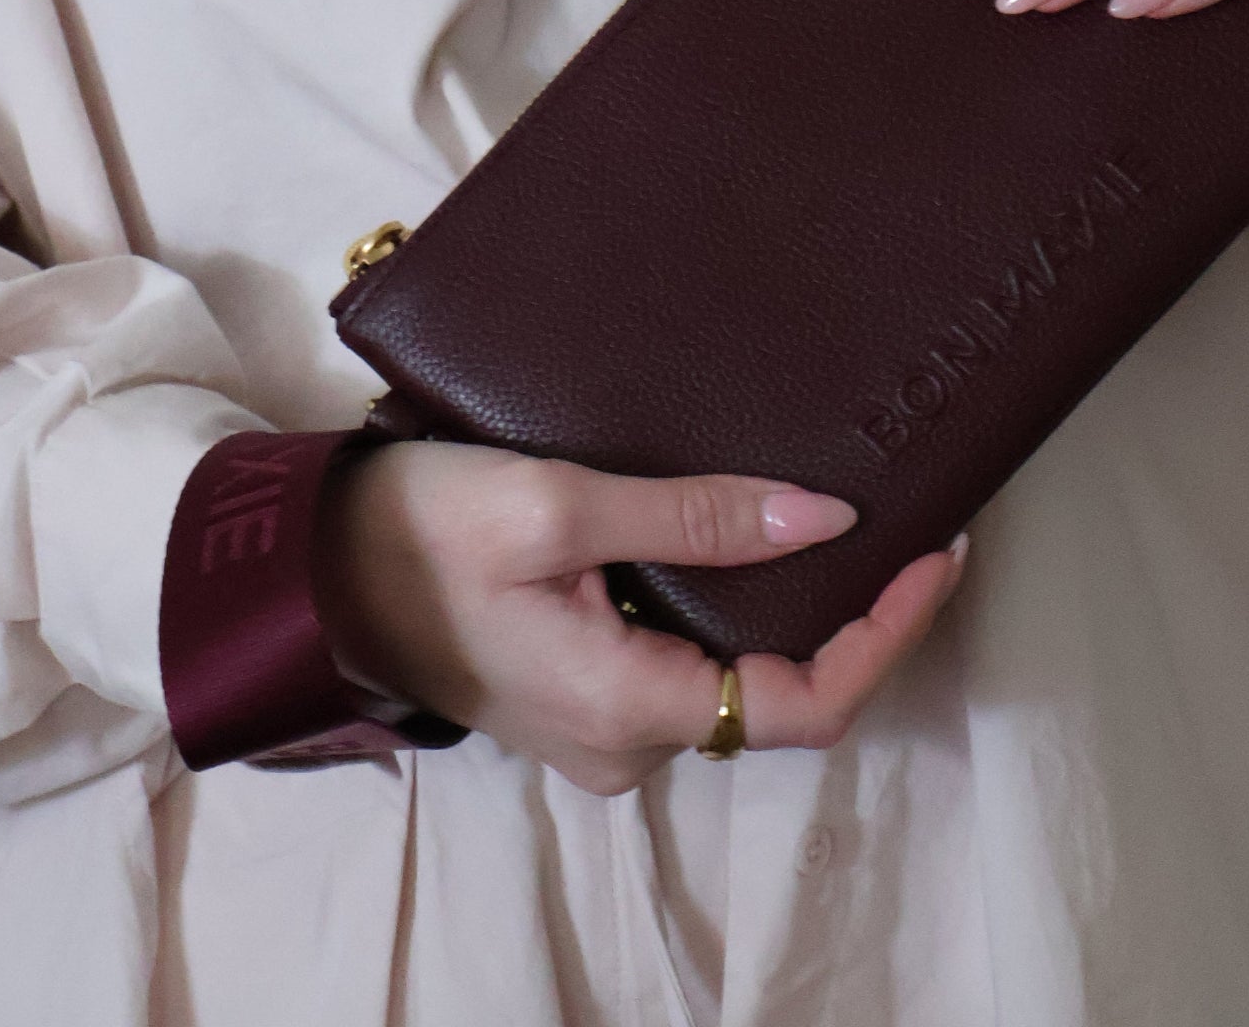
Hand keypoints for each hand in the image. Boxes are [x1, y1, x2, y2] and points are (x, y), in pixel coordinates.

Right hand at [316, 439, 968, 795]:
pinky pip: (690, 665)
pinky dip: (742, 612)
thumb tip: (824, 523)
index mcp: (628, 709)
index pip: (804, 703)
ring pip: (736, 680)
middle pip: (779, 696)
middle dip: (857, 621)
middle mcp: (627, 743)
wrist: (311, 568)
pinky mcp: (584, 693)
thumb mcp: (558, 506)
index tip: (937, 553)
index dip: (885, 635)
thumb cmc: (422, 531)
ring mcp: (602, 727)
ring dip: (800, 612)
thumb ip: (694, 520)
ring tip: (859, 523)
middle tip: (915, 525)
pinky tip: (764, 541)